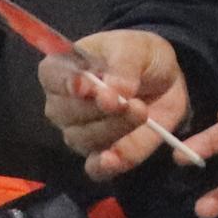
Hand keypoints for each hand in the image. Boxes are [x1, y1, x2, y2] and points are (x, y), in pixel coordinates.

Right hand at [42, 31, 192, 181]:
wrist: (166, 80)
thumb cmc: (140, 56)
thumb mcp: (137, 48)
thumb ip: (124, 65)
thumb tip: (114, 91)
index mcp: (65, 67)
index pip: (51, 75)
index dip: (65, 82)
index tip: (85, 86)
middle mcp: (63, 103)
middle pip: (65, 112)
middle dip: (97, 108)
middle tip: (127, 100)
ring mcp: (79, 132)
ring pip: (83, 138)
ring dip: (113, 128)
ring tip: (141, 111)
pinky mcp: (102, 155)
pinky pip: (95, 169)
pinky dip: (103, 166)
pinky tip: (113, 159)